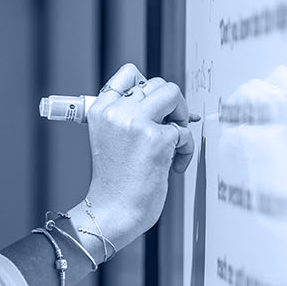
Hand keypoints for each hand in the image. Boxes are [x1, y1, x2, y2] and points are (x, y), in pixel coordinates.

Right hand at [81, 63, 195, 243]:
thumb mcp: (110, 138)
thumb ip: (130, 116)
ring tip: (174, 141)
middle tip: (169, 128)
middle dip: (170, 105)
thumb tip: (171, 103)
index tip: (155, 107)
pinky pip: (186, 132)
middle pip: (157, 84)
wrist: (112, 211)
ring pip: (173, 95)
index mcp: (101, 110)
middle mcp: (117, 112)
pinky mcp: (157, 139)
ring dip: (181, 118)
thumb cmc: (115, 181)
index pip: (129, 74)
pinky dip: (186, 150)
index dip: (148, 87)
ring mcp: (137, 123)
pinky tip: (173, 166)